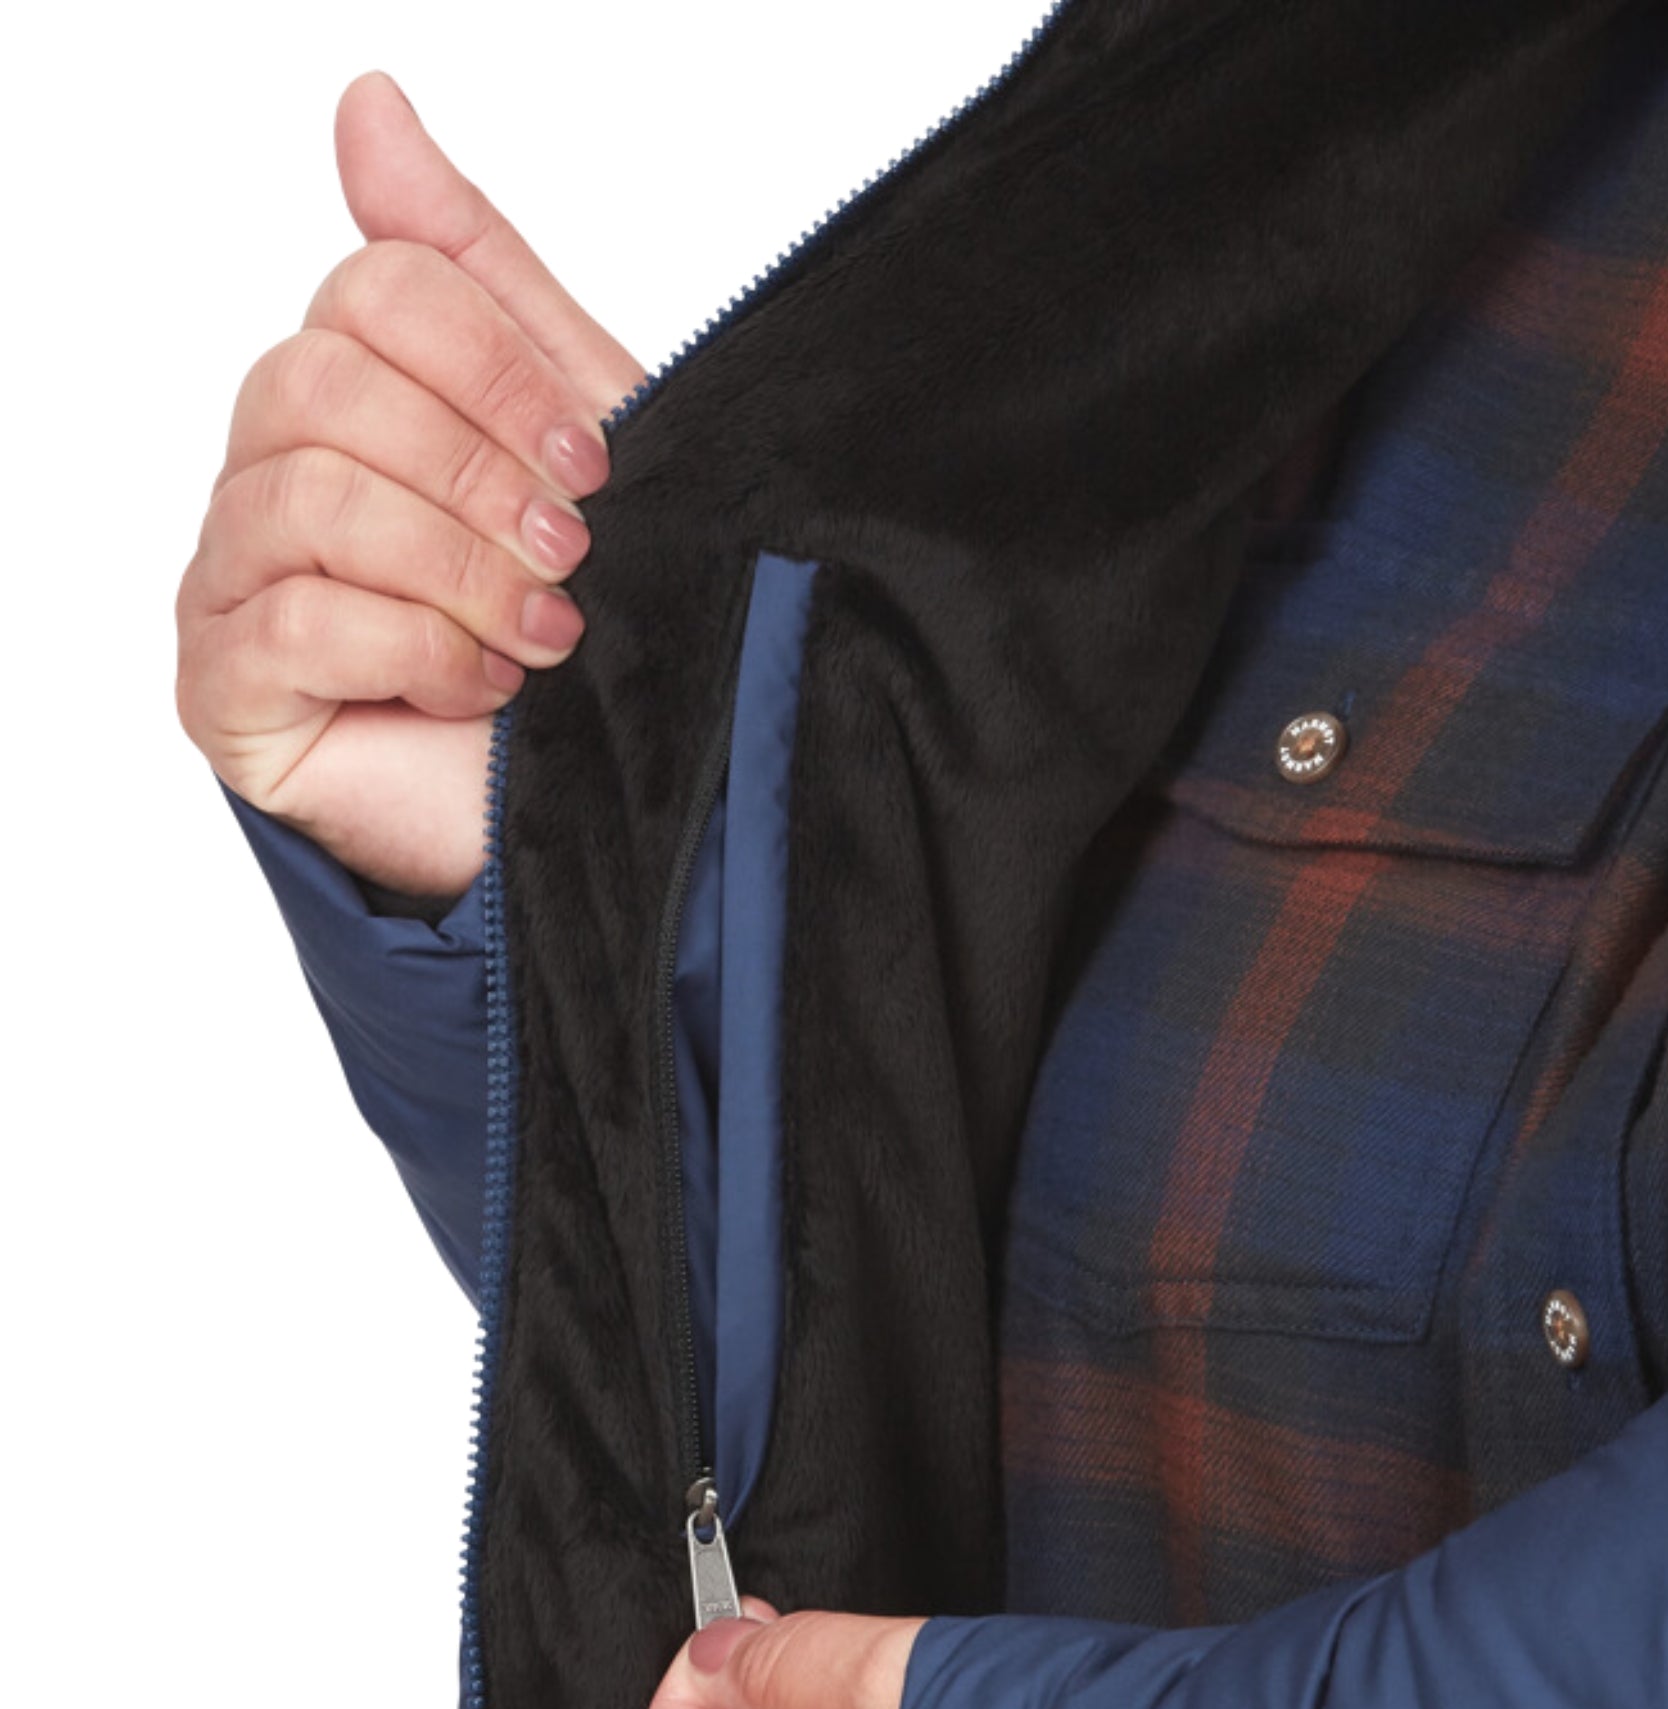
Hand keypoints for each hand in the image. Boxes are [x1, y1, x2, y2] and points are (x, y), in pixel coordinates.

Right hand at [174, 70, 645, 899]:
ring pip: (304, 497)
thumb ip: (477, 277)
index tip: (596, 461)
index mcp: (355, 391)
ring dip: (456, 569)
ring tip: (547, 635)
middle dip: (477, 473)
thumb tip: (366, 102)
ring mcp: (232, 578)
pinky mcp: (224, 687)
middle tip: (575, 554)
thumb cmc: (588, 630)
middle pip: (322, 382)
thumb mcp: (569, 433)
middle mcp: (273, 468)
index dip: (494, 366)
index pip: (375, 286)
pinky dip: (414, 648)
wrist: (606, 809)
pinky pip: (290, 618)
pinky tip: (484, 690)